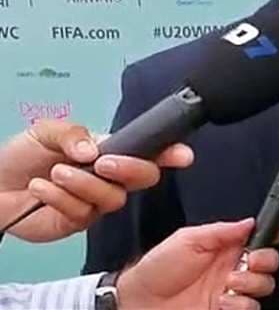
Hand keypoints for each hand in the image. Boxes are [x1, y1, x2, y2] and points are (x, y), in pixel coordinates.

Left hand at [0, 119, 192, 241]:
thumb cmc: (20, 156)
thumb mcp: (47, 130)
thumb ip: (74, 133)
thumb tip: (95, 150)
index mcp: (109, 150)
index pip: (147, 151)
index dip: (170, 153)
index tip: (182, 154)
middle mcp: (109, 177)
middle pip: (144, 178)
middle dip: (130, 168)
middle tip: (103, 162)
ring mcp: (95, 202)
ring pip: (113, 198)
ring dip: (85, 184)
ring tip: (56, 172)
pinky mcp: (77, 222)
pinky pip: (82, 213)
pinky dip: (60, 197)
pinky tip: (41, 188)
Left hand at [117, 219, 278, 309]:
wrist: (138, 302)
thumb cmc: (157, 268)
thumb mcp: (188, 239)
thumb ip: (222, 231)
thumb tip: (250, 222)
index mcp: (225, 246)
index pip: (261, 237)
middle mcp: (233, 268)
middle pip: (270, 261)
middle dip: (266, 259)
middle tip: (249, 261)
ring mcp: (231, 292)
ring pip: (264, 285)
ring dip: (251, 282)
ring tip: (229, 283)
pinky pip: (250, 308)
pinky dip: (240, 303)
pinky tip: (223, 300)